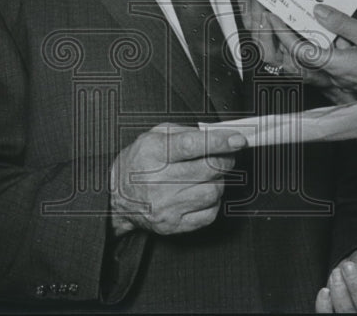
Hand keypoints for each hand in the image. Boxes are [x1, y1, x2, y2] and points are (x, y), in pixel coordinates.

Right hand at [110, 123, 245, 236]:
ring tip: (208, 175)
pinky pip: (210, 213)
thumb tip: (218, 134)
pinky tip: (201, 193)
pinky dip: (213, 201)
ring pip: (214, 191)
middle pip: (208, 169)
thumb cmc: (140, 162)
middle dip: (225, 159)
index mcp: (152, 153)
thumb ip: (184, 131)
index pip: (191, 146)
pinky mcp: (174, 225)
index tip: (238, 139)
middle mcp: (157, 181)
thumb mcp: (154, 136)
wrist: (118, 198)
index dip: (219, 142)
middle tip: (226, 155)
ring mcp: (166, 206)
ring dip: (219, 181)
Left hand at [279, 5, 356, 94]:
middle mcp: (336, 76)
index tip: (274, 18)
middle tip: (286, 17)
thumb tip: (319, 12)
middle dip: (292, 36)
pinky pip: (336, 60)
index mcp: (336, 66)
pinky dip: (337, 44)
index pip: (299, 50)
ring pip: (321, 57)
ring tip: (320, 19)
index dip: (284, 33)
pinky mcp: (354, 78)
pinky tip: (351, 29)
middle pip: (304, 56)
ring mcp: (345, 79)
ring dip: (318, 38)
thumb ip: (342, 23)